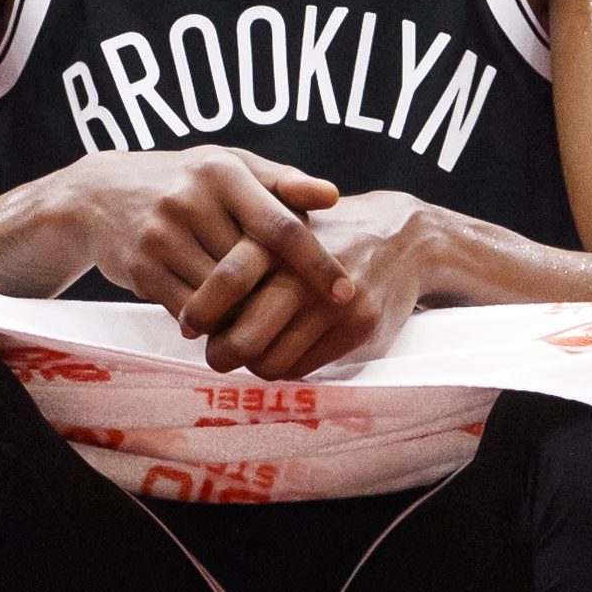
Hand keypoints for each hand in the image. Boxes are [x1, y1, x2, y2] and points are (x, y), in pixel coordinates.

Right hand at [67, 147, 349, 322]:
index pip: (280, 226)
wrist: (97, 196)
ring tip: (262, 318)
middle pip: (253, 270)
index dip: (318, 263)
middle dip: (280, 297)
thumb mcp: (228, 166)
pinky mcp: (141, 269)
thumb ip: (280, 181)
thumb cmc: (182, 181)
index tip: (348, 292)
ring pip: (223, 297)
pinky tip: (221, 318)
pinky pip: (190, 311)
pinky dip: (212, 321)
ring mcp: (160, 237)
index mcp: (220, 172)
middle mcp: (188, 201)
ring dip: (246, 314)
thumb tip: (332, 197)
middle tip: (304, 314)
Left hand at [193, 192, 434, 380]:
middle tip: (217, 352)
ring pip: (272, 360)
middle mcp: (304, 272)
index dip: (201, 312)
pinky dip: (286, 366)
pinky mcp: (358, 327)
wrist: (403, 238)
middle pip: (245, 337)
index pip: (226, 284)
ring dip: (254, 364)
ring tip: (251, 351)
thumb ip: (240, 254)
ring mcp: (334, 303)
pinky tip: (285, 349)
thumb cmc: (324, 234)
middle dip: (222, 353)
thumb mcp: (282, 224)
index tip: (189, 325)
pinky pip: (303, 367)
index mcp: (277, 239)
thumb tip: (188, 303)